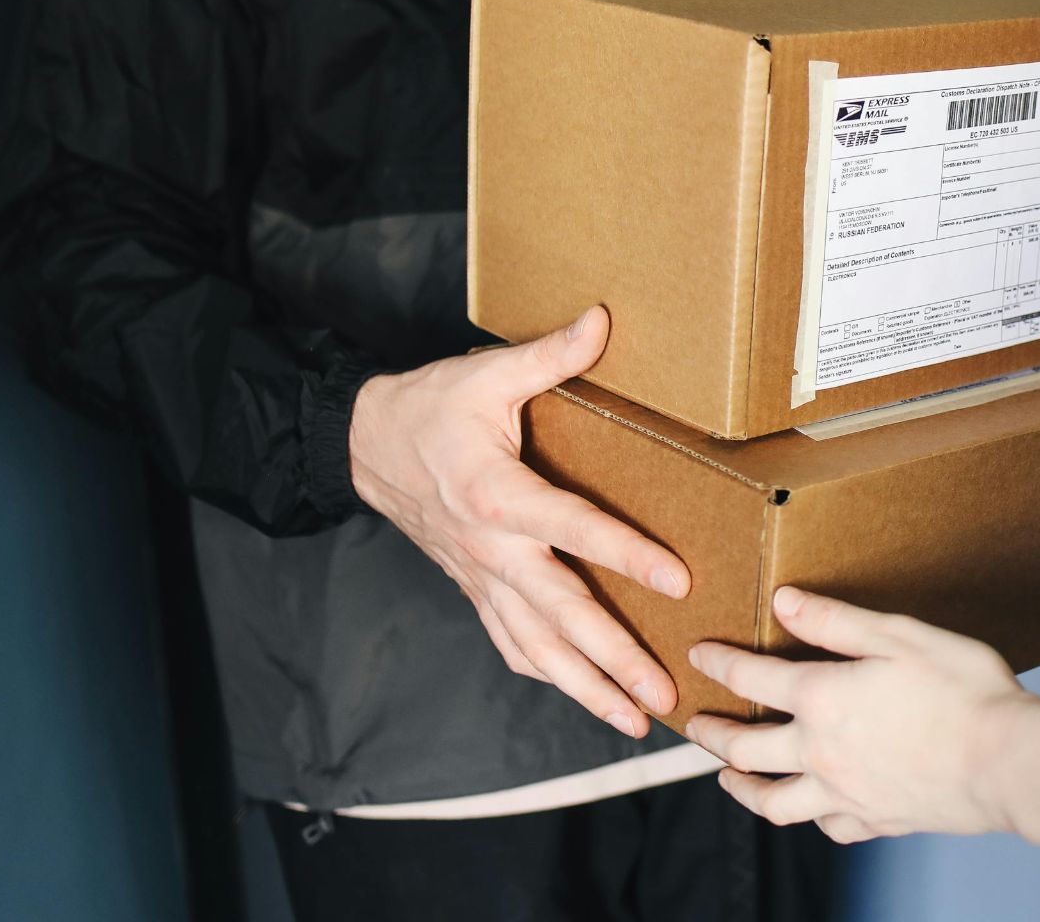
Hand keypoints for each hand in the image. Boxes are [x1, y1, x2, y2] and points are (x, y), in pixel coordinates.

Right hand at [348, 305, 686, 737]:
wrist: (362, 445)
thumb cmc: (429, 408)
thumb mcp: (485, 374)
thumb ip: (548, 355)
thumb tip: (602, 321)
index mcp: (497, 494)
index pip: (573, 529)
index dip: (626, 555)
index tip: (677, 581)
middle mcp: (491, 550)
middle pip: (560, 614)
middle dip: (614, 658)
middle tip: (662, 692)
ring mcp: (481, 578)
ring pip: (537, 646)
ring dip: (586, 687)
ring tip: (635, 719)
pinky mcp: (475, 590)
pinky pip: (511, 643)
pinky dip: (546, 674)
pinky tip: (581, 696)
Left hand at [685, 587, 1034, 843]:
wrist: (1007, 762)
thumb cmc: (964, 691)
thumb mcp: (899, 635)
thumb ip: (836, 620)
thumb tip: (784, 602)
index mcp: (822, 698)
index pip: (751, 677)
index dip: (718, 663)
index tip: (699, 655)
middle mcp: (820, 752)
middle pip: (745, 748)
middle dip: (712, 733)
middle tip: (695, 724)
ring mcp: (844, 794)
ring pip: (773, 800)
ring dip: (740, 788)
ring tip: (726, 778)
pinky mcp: (874, 821)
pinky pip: (825, 827)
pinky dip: (808, 817)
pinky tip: (808, 809)